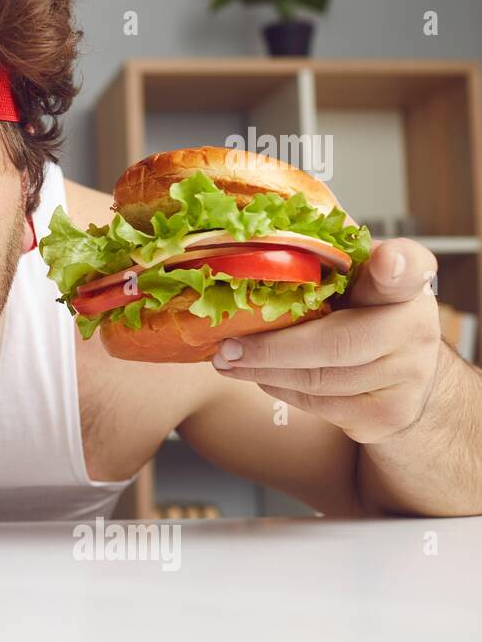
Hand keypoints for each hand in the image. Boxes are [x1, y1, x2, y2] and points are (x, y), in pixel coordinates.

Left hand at [210, 238, 442, 443]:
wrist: (406, 378)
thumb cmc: (364, 315)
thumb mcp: (354, 279)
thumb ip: (326, 257)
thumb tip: (253, 226)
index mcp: (405, 281)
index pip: (409, 266)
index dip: (397, 264)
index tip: (388, 261)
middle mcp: (416, 327)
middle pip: (337, 342)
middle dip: (270, 349)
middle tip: (225, 348)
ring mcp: (408, 376)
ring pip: (319, 378)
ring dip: (263, 371)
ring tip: (228, 361)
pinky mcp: (388, 415)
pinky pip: (319, 404)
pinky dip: (280, 389)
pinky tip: (262, 376)